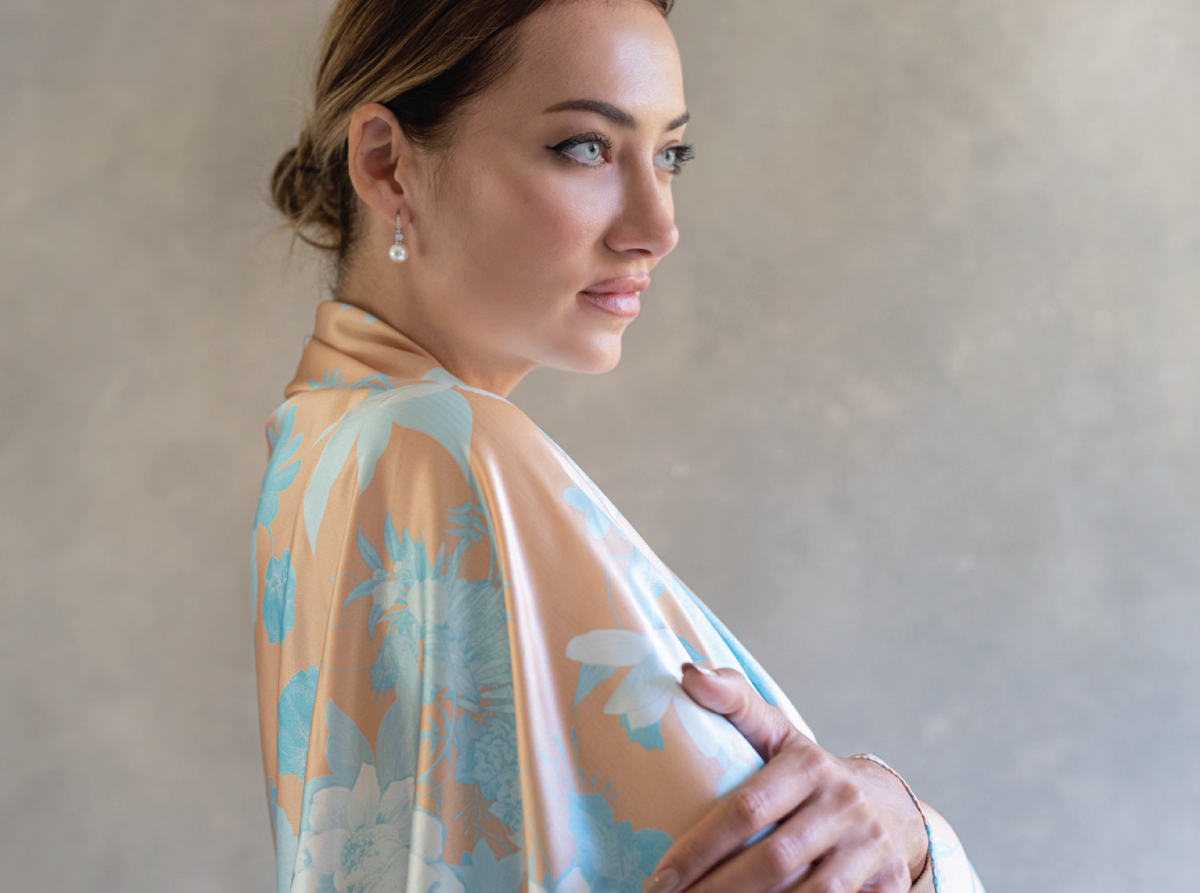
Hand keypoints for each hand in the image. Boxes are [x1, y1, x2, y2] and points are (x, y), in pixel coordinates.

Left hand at [642, 663, 926, 892]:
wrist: (891, 807)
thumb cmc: (811, 771)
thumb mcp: (776, 732)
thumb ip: (732, 700)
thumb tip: (687, 673)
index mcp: (809, 766)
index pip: (747, 810)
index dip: (700, 848)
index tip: (661, 877)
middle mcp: (844, 806)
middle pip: (774, 860)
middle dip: (719, 889)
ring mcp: (869, 849)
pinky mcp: (887, 884)